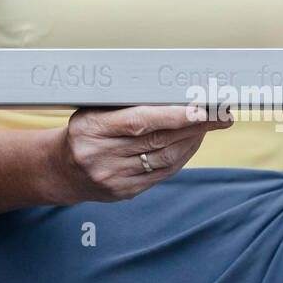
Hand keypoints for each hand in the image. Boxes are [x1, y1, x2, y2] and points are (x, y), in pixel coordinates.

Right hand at [59, 105, 231, 202]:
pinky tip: (192, 143)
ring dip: (192, 141)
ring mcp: (112, 178)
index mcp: (91, 129)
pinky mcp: (123, 192)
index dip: (173, 115)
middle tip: (221, 113)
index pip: (139, 121)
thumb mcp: (93, 110)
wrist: (61, 170)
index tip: (201, 108)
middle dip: (195, 126)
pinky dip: (181, 157)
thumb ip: (125, 103)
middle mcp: (100, 156)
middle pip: (158, 140)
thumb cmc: (85, 130)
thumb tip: (173, 90)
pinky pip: (161, 174)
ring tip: (210, 125)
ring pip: (164, 159)